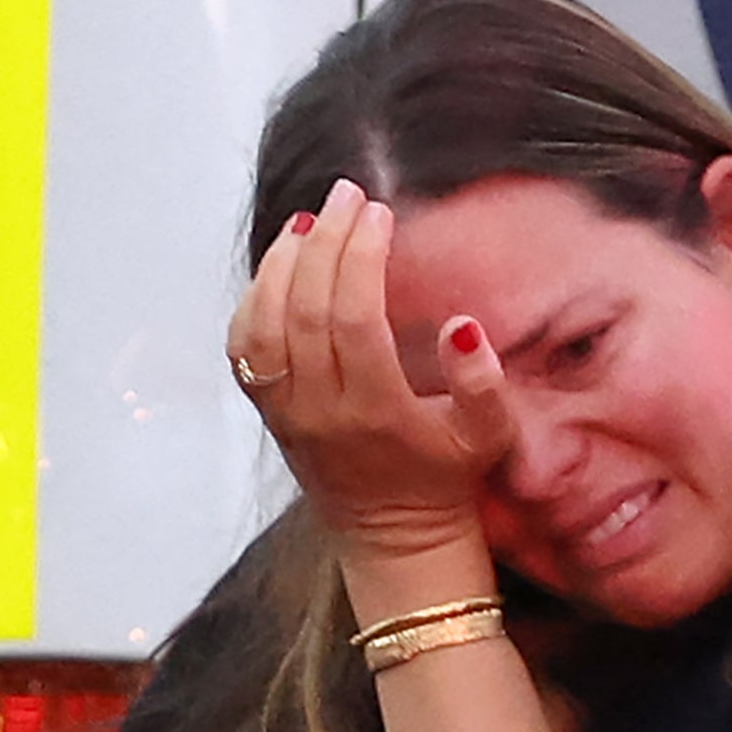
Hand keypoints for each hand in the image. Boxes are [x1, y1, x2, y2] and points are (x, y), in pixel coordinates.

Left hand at [228, 184, 510, 588]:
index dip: (361, 257)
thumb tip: (463, 325)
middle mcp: (320, 411)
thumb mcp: (487, 437)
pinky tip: (280, 266)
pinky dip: (254, 300)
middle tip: (345, 196)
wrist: (395, 536)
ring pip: (262, 326)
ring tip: (308, 221)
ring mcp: (287, 413)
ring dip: (281, 265)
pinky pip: (243, 350)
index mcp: (375, 412)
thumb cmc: (446, 477)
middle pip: (305, 310)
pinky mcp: (269, 413)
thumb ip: (483, 384)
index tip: (378, 213)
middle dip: (324, 242)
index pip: (354, 317)